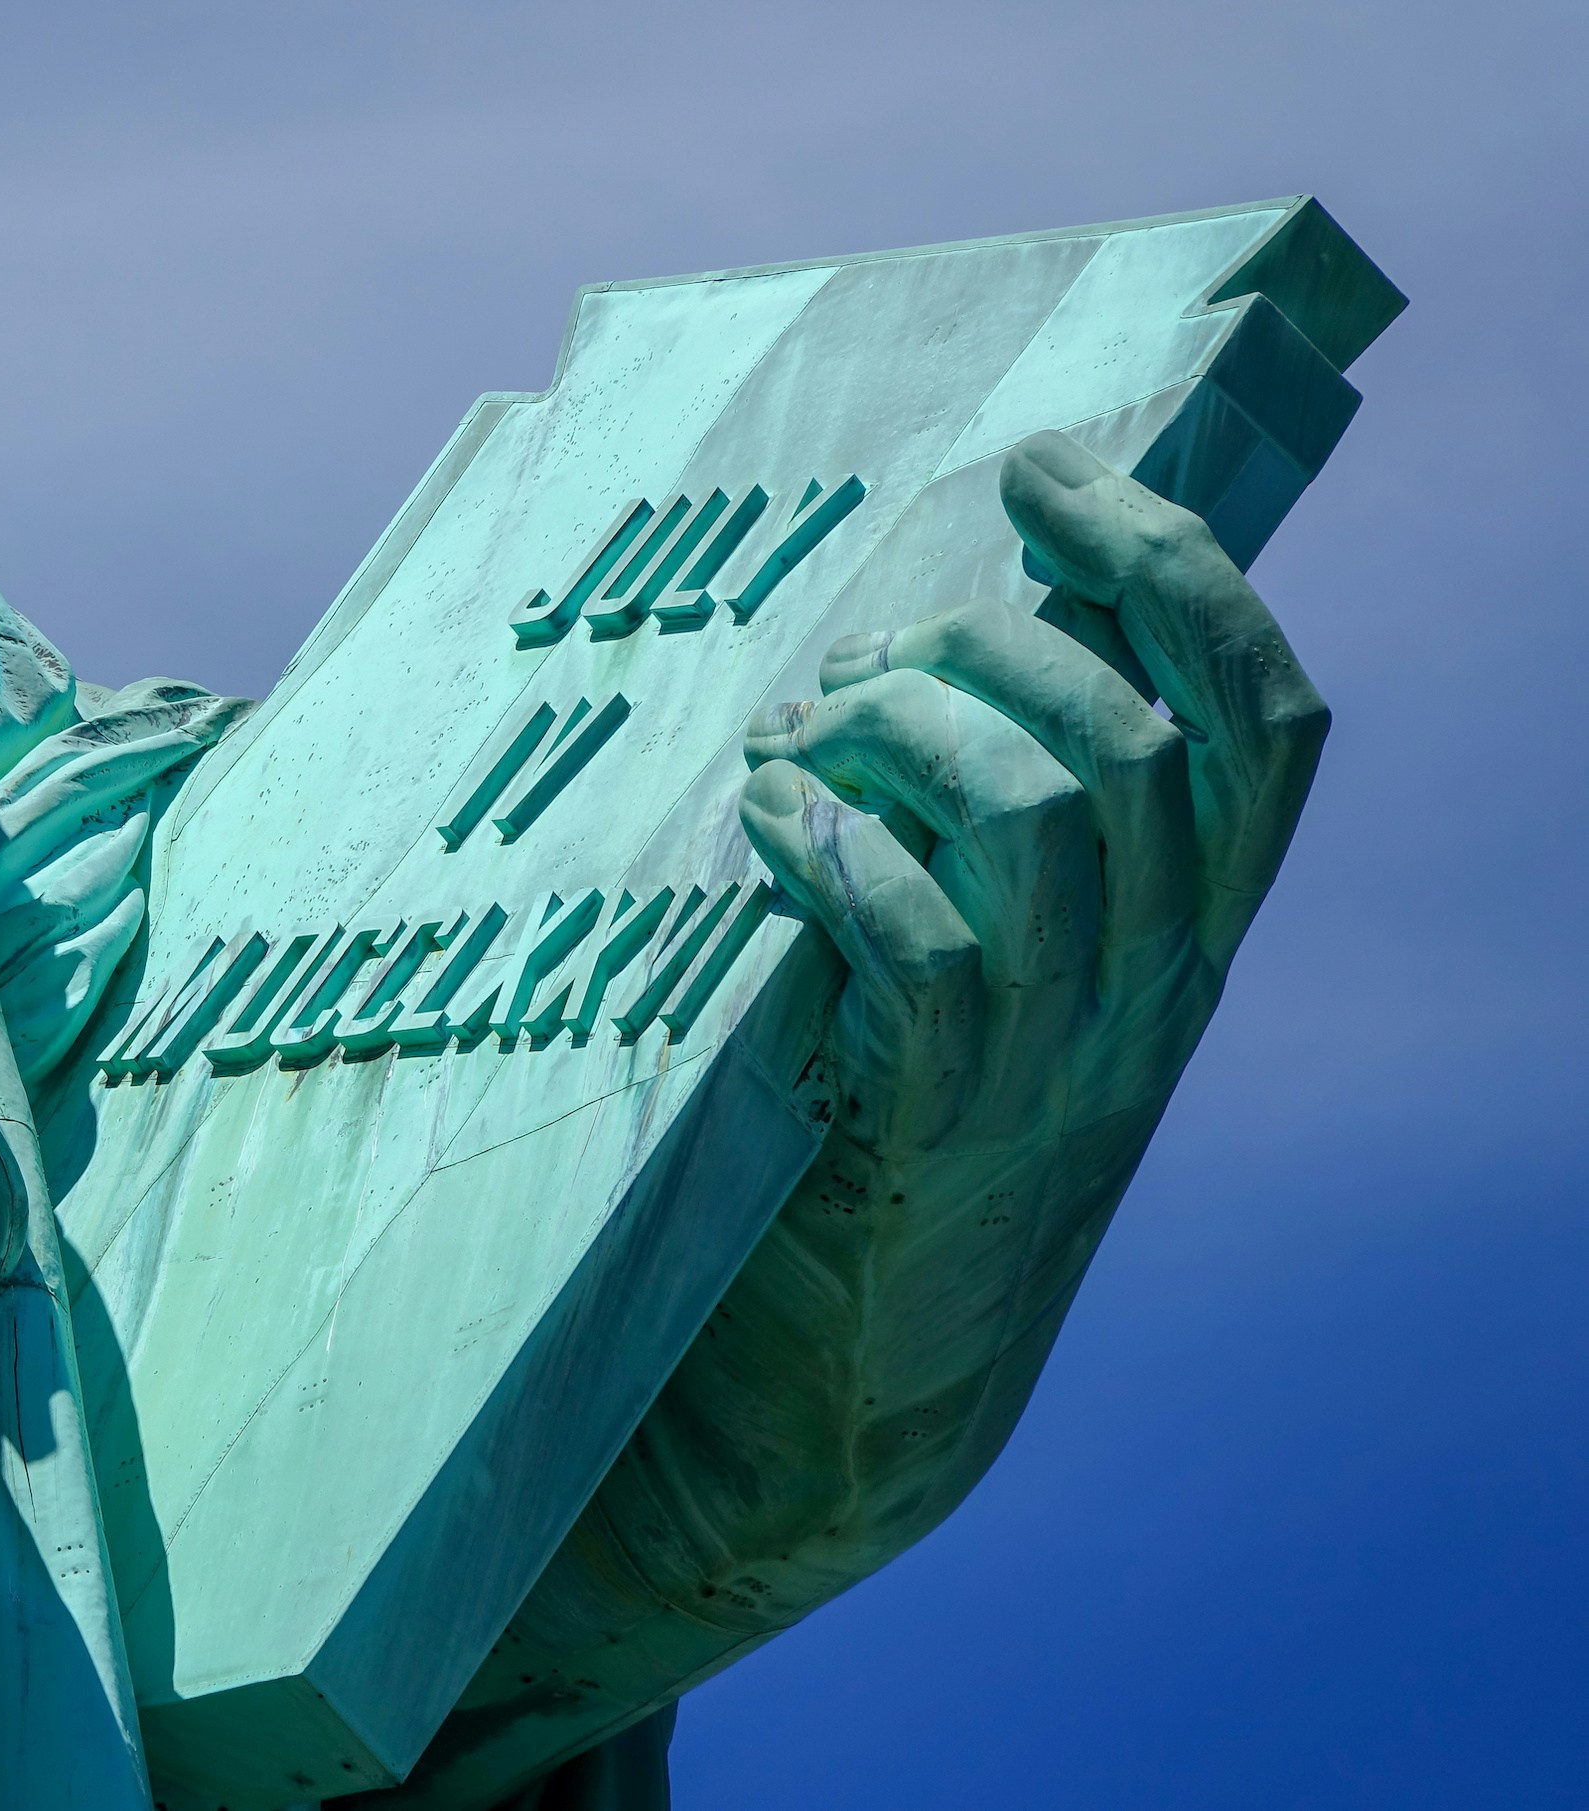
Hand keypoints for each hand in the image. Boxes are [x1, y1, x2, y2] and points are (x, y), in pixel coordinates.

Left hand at [555, 431, 1330, 1660]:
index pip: (1261, 715)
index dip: (1174, 566)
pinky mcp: (940, 1138)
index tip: (1050, 473)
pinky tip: (763, 825)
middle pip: (1140, 736)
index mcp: (1186, 932)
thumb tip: (917, 647)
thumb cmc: (889, 1140)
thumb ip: (993, 839)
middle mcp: (1155, 989)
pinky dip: (841, 857)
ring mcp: (1058, 1069)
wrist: (850, 1401)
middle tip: (853, 662)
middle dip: (988, 641)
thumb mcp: (990, 983)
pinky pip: (929, 954)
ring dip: (905, 734)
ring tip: (794, 738)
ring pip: (1048, 817)